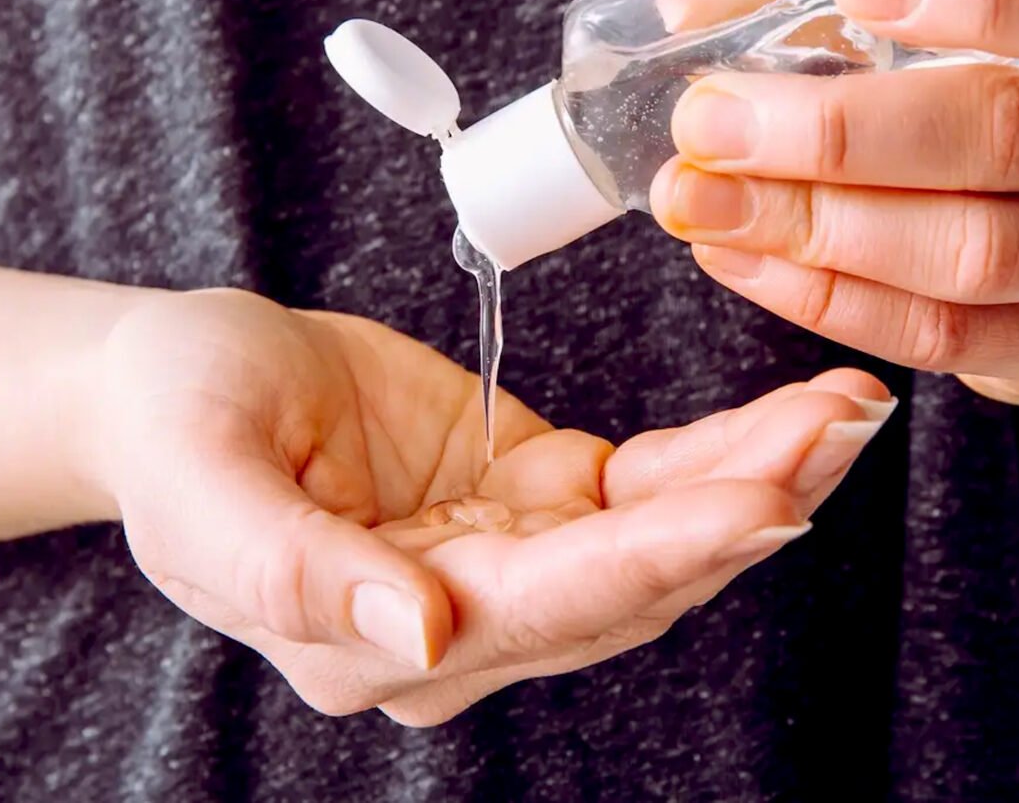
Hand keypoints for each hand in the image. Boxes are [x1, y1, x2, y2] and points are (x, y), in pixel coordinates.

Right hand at [86, 288, 892, 724]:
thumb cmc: (172, 422)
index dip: (660, 555)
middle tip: (844, 431)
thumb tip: (415, 637)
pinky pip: (644, 485)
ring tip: (845, 412)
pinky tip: (785, 421)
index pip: (547, 607)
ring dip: (756, 476)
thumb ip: (293, 570)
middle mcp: (461, 618)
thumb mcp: (200, 484)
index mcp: (376, 635)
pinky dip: (718, 454)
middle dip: (747, 507)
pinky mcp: (531, 495)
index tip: (765, 497)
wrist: (182, 381)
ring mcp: (506, 558)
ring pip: (659, 539)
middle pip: (633, 580)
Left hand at [651, 0, 1018, 405]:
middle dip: (835, 135)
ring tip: (700, 203)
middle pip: (1004, 138)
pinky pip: (942, 337)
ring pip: (969, 254)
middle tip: (709, 124)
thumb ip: (842, 12)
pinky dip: (826, 299)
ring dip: (813, 228)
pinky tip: (740, 259)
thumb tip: (689, 13)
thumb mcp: (970, 32)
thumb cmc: (1015, 96)